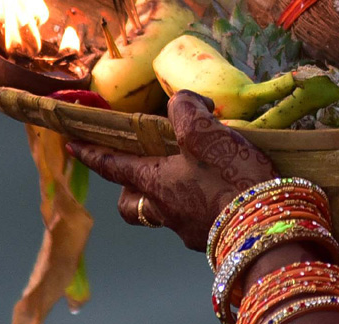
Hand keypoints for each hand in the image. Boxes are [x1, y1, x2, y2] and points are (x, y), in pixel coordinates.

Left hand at [68, 90, 275, 250]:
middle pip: (131, 202)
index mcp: (155, 182)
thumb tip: (183, 101)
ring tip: (192, 173)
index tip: (71, 144)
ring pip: (163, 211)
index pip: (113, 165)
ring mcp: (189, 227)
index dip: (91, 152)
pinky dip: (201, 201)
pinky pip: (195, 218)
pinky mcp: (215, 237)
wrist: (268, 230)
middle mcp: (166, 209)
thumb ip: (185, 108)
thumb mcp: (204, 131)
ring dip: (168, 193)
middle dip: (129, 186)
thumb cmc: (231, 180)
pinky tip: (223, 188)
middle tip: (143, 167)